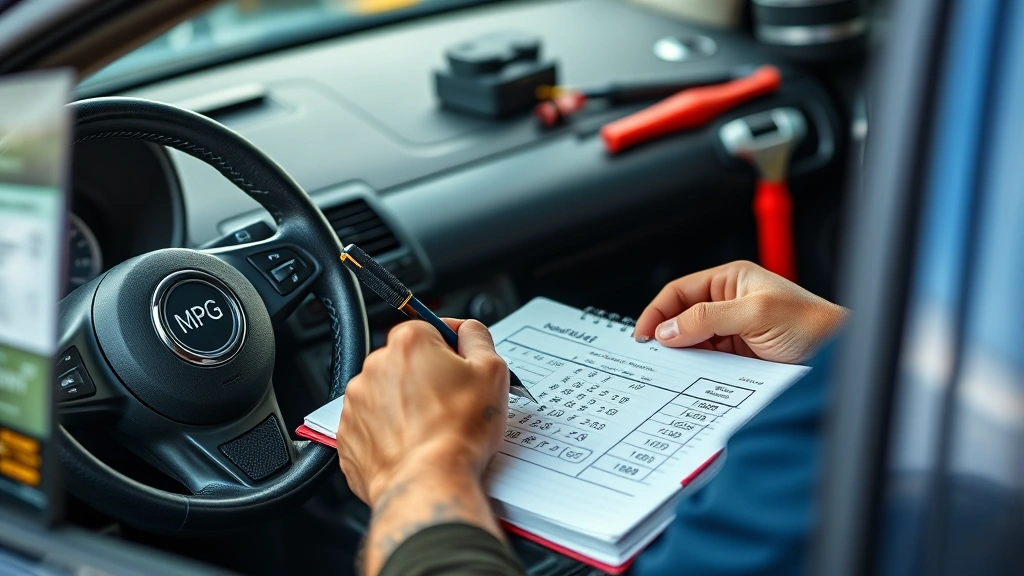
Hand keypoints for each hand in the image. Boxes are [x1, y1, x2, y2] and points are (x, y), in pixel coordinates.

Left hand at [336, 318, 508, 574]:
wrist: (428, 483)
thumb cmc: (459, 432)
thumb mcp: (492, 372)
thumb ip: (479, 337)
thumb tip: (469, 331)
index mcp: (408, 343)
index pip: (433, 329)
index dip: (454, 349)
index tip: (465, 368)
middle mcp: (375, 366)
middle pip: (408, 362)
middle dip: (429, 378)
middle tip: (454, 405)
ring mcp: (357, 402)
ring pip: (389, 394)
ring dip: (408, 405)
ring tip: (434, 430)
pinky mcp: (349, 434)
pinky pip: (374, 425)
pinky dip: (391, 432)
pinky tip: (415, 445)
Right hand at [633, 261, 846, 362]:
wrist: (841, 355)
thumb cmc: (812, 325)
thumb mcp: (755, 314)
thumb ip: (708, 319)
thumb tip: (669, 330)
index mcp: (731, 279)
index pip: (680, 292)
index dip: (657, 312)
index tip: (643, 335)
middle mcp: (729, 302)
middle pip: (683, 317)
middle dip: (667, 335)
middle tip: (651, 357)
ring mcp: (734, 330)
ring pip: (694, 342)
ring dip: (683, 355)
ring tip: (672, 370)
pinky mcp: (740, 355)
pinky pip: (709, 361)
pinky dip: (698, 370)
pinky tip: (693, 378)